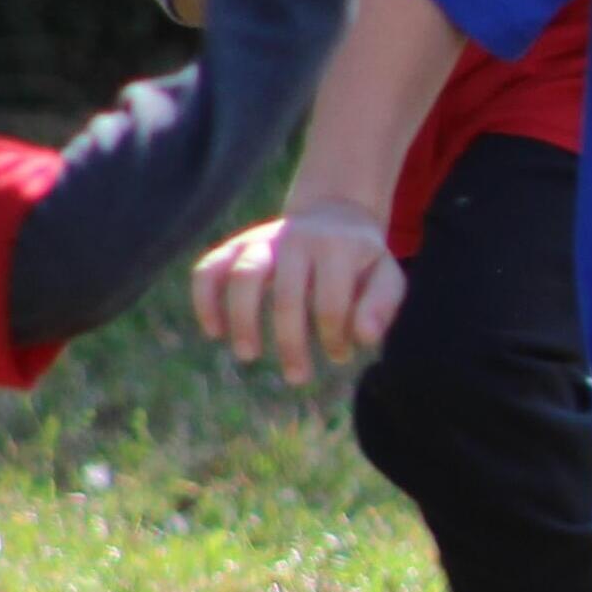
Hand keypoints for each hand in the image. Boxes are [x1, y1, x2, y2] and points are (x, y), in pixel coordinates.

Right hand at [193, 203, 404, 384]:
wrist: (334, 214)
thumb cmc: (362, 260)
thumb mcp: (386, 275)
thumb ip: (382, 305)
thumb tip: (363, 338)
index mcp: (338, 247)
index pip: (330, 302)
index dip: (334, 336)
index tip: (340, 355)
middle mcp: (297, 239)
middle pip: (286, 294)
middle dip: (291, 342)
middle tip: (298, 377)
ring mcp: (263, 239)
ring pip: (243, 276)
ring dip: (242, 319)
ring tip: (249, 355)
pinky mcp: (237, 244)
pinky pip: (210, 267)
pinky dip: (205, 298)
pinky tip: (213, 331)